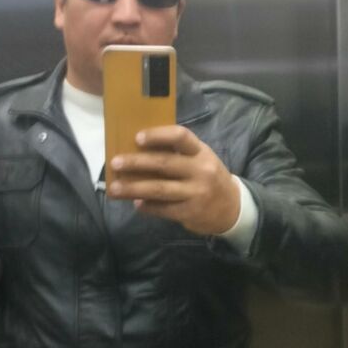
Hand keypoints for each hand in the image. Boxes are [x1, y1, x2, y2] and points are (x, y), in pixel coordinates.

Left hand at [108, 125, 240, 235]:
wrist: (232, 208)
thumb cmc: (209, 178)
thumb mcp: (200, 160)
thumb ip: (177, 154)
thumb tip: (139, 150)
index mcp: (201, 152)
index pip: (181, 136)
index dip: (158, 135)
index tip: (137, 138)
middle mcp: (200, 170)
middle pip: (164, 163)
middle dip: (136, 163)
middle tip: (115, 163)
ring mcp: (196, 193)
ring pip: (159, 189)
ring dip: (133, 189)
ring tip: (114, 189)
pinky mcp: (190, 212)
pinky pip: (163, 209)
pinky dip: (147, 206)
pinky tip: (135, 204)